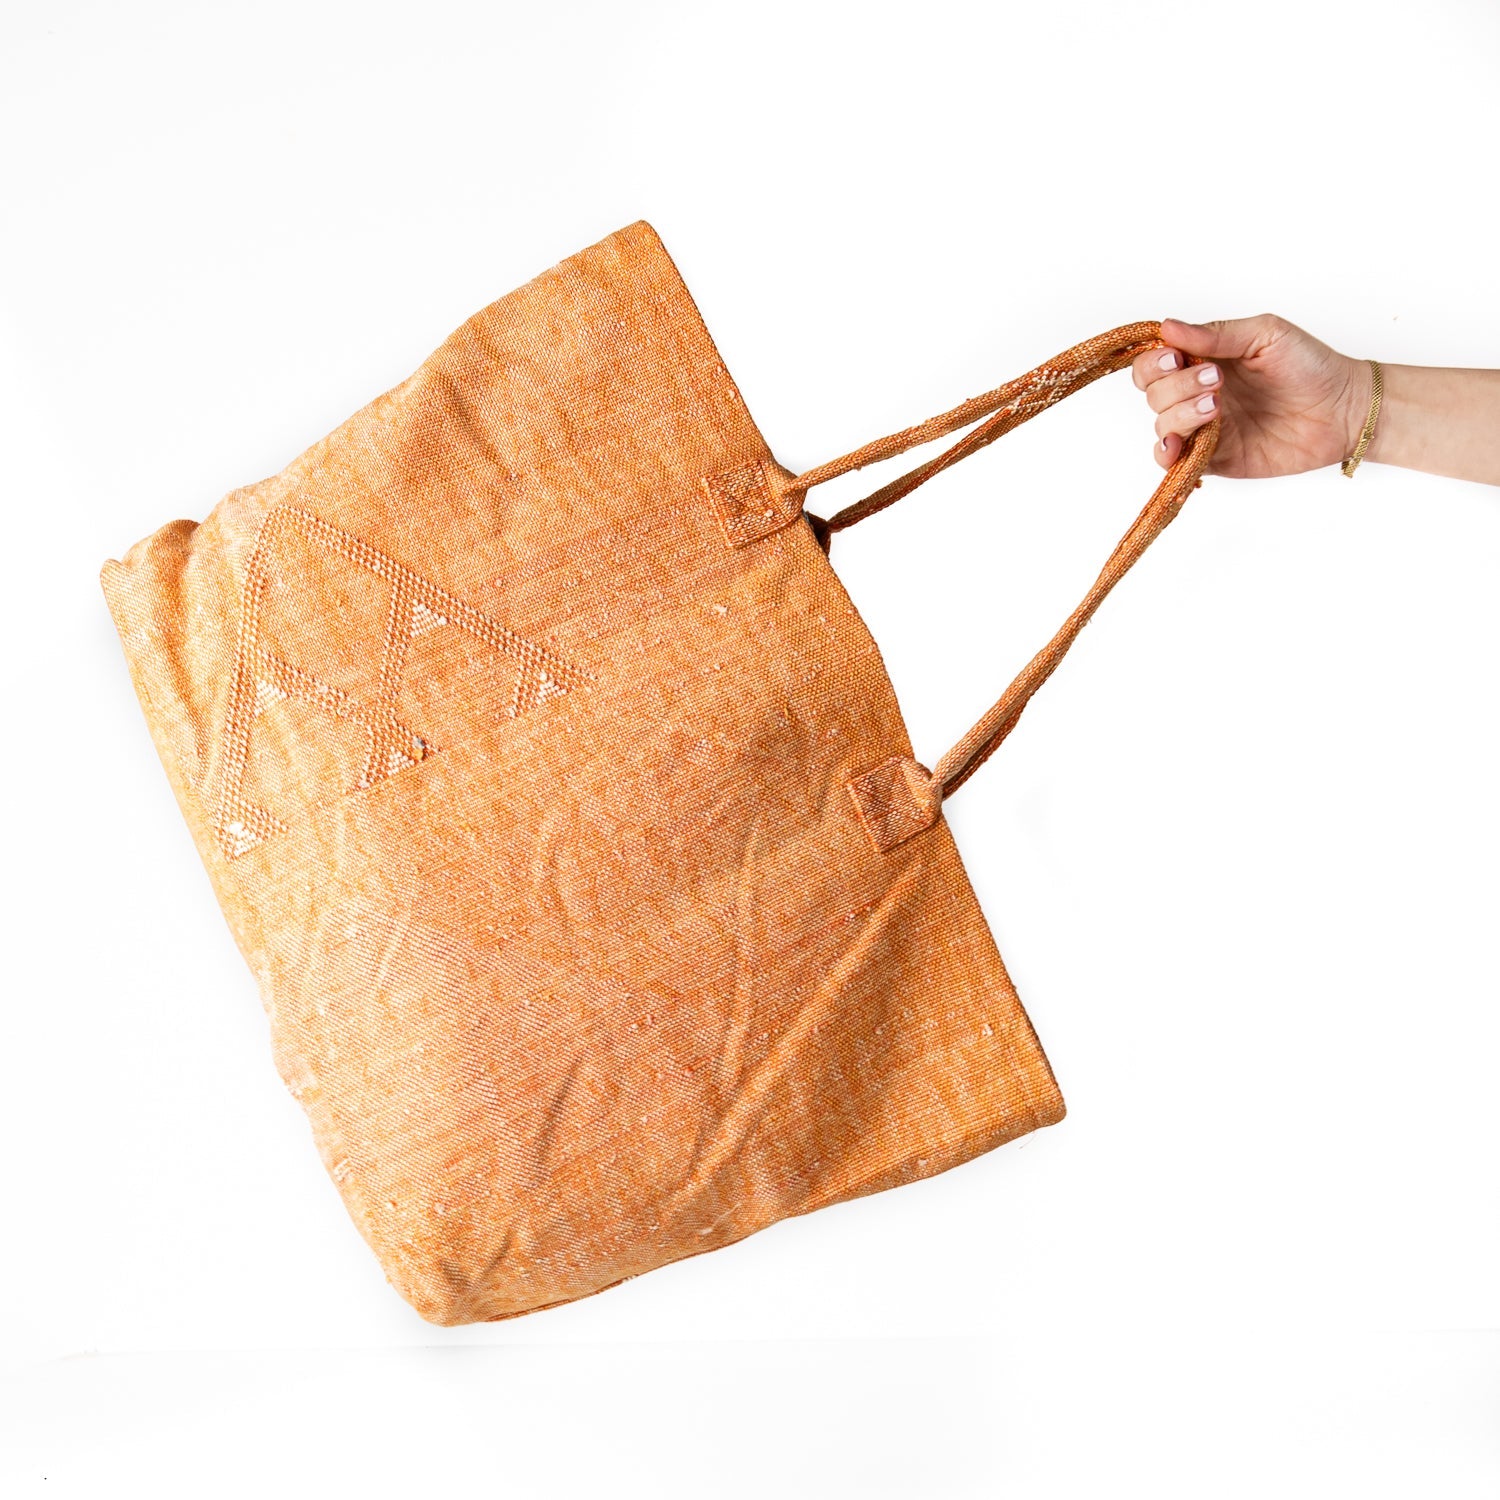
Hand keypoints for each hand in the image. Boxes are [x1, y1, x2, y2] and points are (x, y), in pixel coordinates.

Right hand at [1134, 314, 1372, 478]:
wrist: (1343, 410)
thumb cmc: (1311, 365)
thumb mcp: (1266, 334)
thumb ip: (1216, 334)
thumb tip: (1167, 327)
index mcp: (1204, 360)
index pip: (1154, 362)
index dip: (1155, 362)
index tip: (1177, 359)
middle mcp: (1196, 394)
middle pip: (1153, 393)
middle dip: (1176, 386)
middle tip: (1216, 380)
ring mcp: (1204, 428)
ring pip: (1162, 424)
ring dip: (1181, 413)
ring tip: (1217, 406)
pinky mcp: (1214, 458)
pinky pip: (1174, 462)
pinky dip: (1168, 453)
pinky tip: (1180, 443)